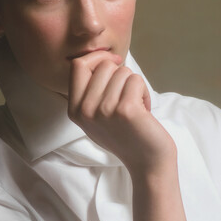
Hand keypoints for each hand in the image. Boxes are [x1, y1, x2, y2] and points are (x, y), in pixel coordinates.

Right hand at [67, 51, 176, 175]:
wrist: (146, 163)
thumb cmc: (126, 135)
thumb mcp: (96, 116)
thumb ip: (91, 90)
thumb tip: (101, 57)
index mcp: (74, 110)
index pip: (77, 65)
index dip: (98, 58)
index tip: (115, 64)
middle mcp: (85, 110)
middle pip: (104, 65)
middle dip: (121, 74)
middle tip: (127, 97)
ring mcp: (104, 110)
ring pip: (123, 71)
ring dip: (134, 85)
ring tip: (135, 107)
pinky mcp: (125, 110)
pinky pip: (136, 80)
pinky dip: (145, 92)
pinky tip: (144, 111)